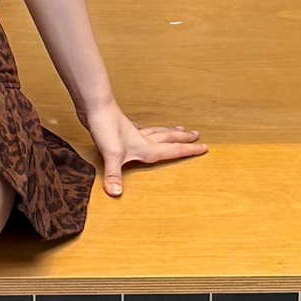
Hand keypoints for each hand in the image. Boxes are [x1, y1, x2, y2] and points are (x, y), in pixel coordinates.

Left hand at [84, 104, 205, 196]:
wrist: (95, 106)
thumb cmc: (105, 128)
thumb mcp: (111, 155)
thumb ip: (114, 175)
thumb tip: (116, 194)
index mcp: (146, 148)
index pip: (173, 150)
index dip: (189, 151)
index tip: (205, 148)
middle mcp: (143, 139)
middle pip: (169, 138)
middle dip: (184, 139)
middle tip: (197, 136)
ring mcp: (133, 132)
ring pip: (158, 132)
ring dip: (170, 132)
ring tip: (179, 128)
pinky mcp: (123, 127)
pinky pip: (142, 129)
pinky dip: (149, 129)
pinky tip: (146, 129)